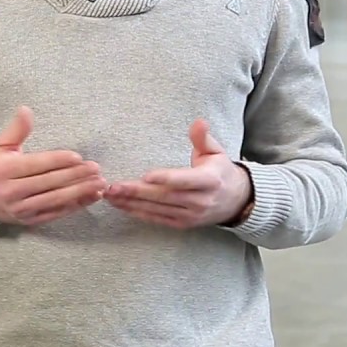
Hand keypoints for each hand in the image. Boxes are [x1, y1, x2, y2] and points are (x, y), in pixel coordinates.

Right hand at [0, 106, 106, 225]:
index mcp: (4, 170)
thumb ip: (16, 129)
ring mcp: (21, 209)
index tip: (78, 156)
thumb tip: (26, 110)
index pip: (36, 165)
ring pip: (55, 199)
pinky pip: (56, 213)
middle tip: (96, 168)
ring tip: (99, 183)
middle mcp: (11, 191)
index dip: (58, 160)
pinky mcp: (30, 221)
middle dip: (75, 175)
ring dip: (80, 191)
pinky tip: (91, 197)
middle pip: (49, 183)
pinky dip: (76, 206)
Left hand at [103, 119, 252, 229]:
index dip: (166, 178)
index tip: (146, 175)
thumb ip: (203, 138)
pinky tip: (121, 205)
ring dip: (131, 203)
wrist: (236, 201)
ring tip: (110, 195)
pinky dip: (138, 213)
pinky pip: (157, 219)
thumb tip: (198, 122)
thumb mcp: (216, 152)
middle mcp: (201, 201)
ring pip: (158, 209)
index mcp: (210, 181)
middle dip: (137, 192)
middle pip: (165, 196)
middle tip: (113, 186)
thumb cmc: (220, 172)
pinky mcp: (182, 224)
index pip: (186, 180)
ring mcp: (191, 215)